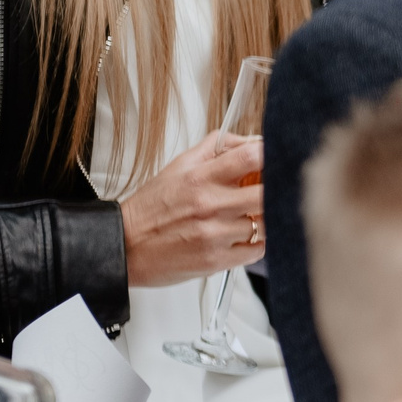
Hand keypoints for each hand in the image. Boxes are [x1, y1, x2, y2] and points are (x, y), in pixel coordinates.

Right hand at [121, 131, 263, 288]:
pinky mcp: (217, 260)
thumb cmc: (152, 208)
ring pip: (267, 223)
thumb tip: (252, 140)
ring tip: (254, 215)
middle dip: (276, 190)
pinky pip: (257, 250)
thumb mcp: (180, 166)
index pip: (251, 156)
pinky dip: (257, 243)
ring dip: (267, 218)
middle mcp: (210, 204)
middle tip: (272, 191)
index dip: (272, 155)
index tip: (276, 160)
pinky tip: (244, 237)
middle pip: (268, 192)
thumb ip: (217, 148)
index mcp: (201, 177)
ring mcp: (215, 234)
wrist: (124, 245)